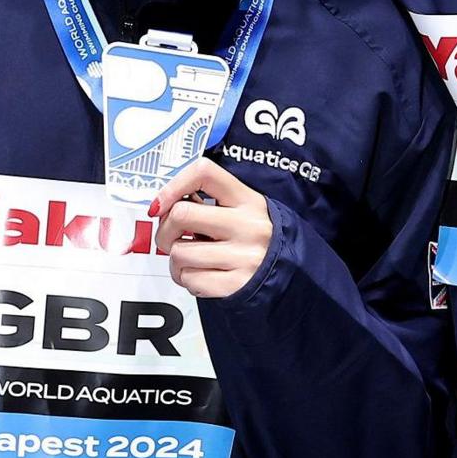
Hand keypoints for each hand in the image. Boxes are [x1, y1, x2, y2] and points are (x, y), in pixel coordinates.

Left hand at [147, 160, 274, 298]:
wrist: (295, 275)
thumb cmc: (262, 240)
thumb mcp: (247, 211)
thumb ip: (212, 204)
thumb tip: (166, 206)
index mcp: (248, 200)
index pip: (204, 173)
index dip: (174, 185)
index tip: (161, 203)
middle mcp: (248, 226)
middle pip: (181, 214)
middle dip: (165, 229)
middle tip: (171, 237)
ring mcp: (243, 256)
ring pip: (179, 252)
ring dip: (175, 260)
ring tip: (191, 261)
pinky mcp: (236, 285)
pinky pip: (190, 279)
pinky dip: (187, 279)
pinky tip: (202, 275)